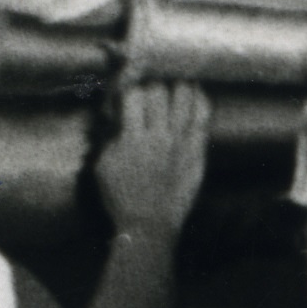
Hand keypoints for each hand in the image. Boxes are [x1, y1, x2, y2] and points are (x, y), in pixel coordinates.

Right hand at [92, 73, 209, 235]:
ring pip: (185, 97)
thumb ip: (110, 139)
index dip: (130, 87)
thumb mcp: (103, 168)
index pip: (135, 95)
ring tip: (173, 83)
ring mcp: (182, 142)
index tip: (128, 91)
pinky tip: (194, 94)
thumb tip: (117, 118)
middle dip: (153, 83)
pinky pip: (203, 115)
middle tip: (151, 86)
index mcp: (133, 140)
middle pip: (160, 91)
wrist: (150, 224)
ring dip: (178, 85)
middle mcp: (159, 136)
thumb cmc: (121, 198)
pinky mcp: (197, 150)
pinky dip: (199, 99)